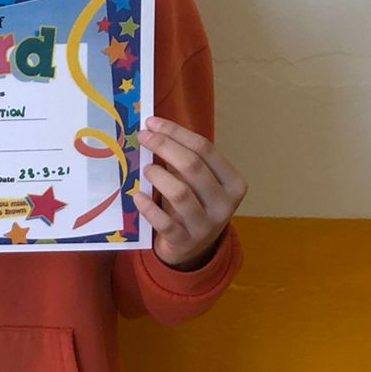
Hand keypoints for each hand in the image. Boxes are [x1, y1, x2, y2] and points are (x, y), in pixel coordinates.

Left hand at [138, 117, 246, 269]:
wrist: (193, 249)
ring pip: (180, 193)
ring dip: (158, 176)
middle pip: (193, 166)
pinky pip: (164, 222)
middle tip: (143, 137)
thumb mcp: (197, 182)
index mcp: (233, 183)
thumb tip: (153, 130)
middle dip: (164, 147)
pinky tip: (137, 196)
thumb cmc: (194, 205)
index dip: (176, 133)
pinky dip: (148, 207)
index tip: (152, 123)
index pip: (205, 149)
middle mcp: (224, 204)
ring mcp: (206, 225)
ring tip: (146, 168)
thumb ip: (183, 160)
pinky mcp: (185, 241)